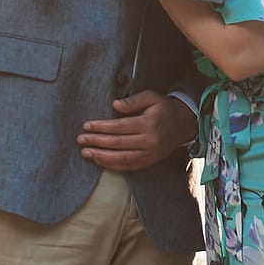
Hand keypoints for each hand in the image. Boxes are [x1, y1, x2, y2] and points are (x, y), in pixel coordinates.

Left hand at [78, 91, 196, 170]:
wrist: (183, 125)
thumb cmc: (163, 108)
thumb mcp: (151, 97)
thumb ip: (133, 100)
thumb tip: (115, 105)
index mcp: (149, 124)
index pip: (119, 127)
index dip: (101, 127)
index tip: (86, 126)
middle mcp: (150, 141)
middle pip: (118, 143)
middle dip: (97, 142)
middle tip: (80, 140)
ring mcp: (150, 154)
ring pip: (122, 158)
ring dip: (101, 157)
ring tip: (86, 153)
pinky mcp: (150, 162)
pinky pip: (129, 167)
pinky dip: (113, 166)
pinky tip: (100, 161)